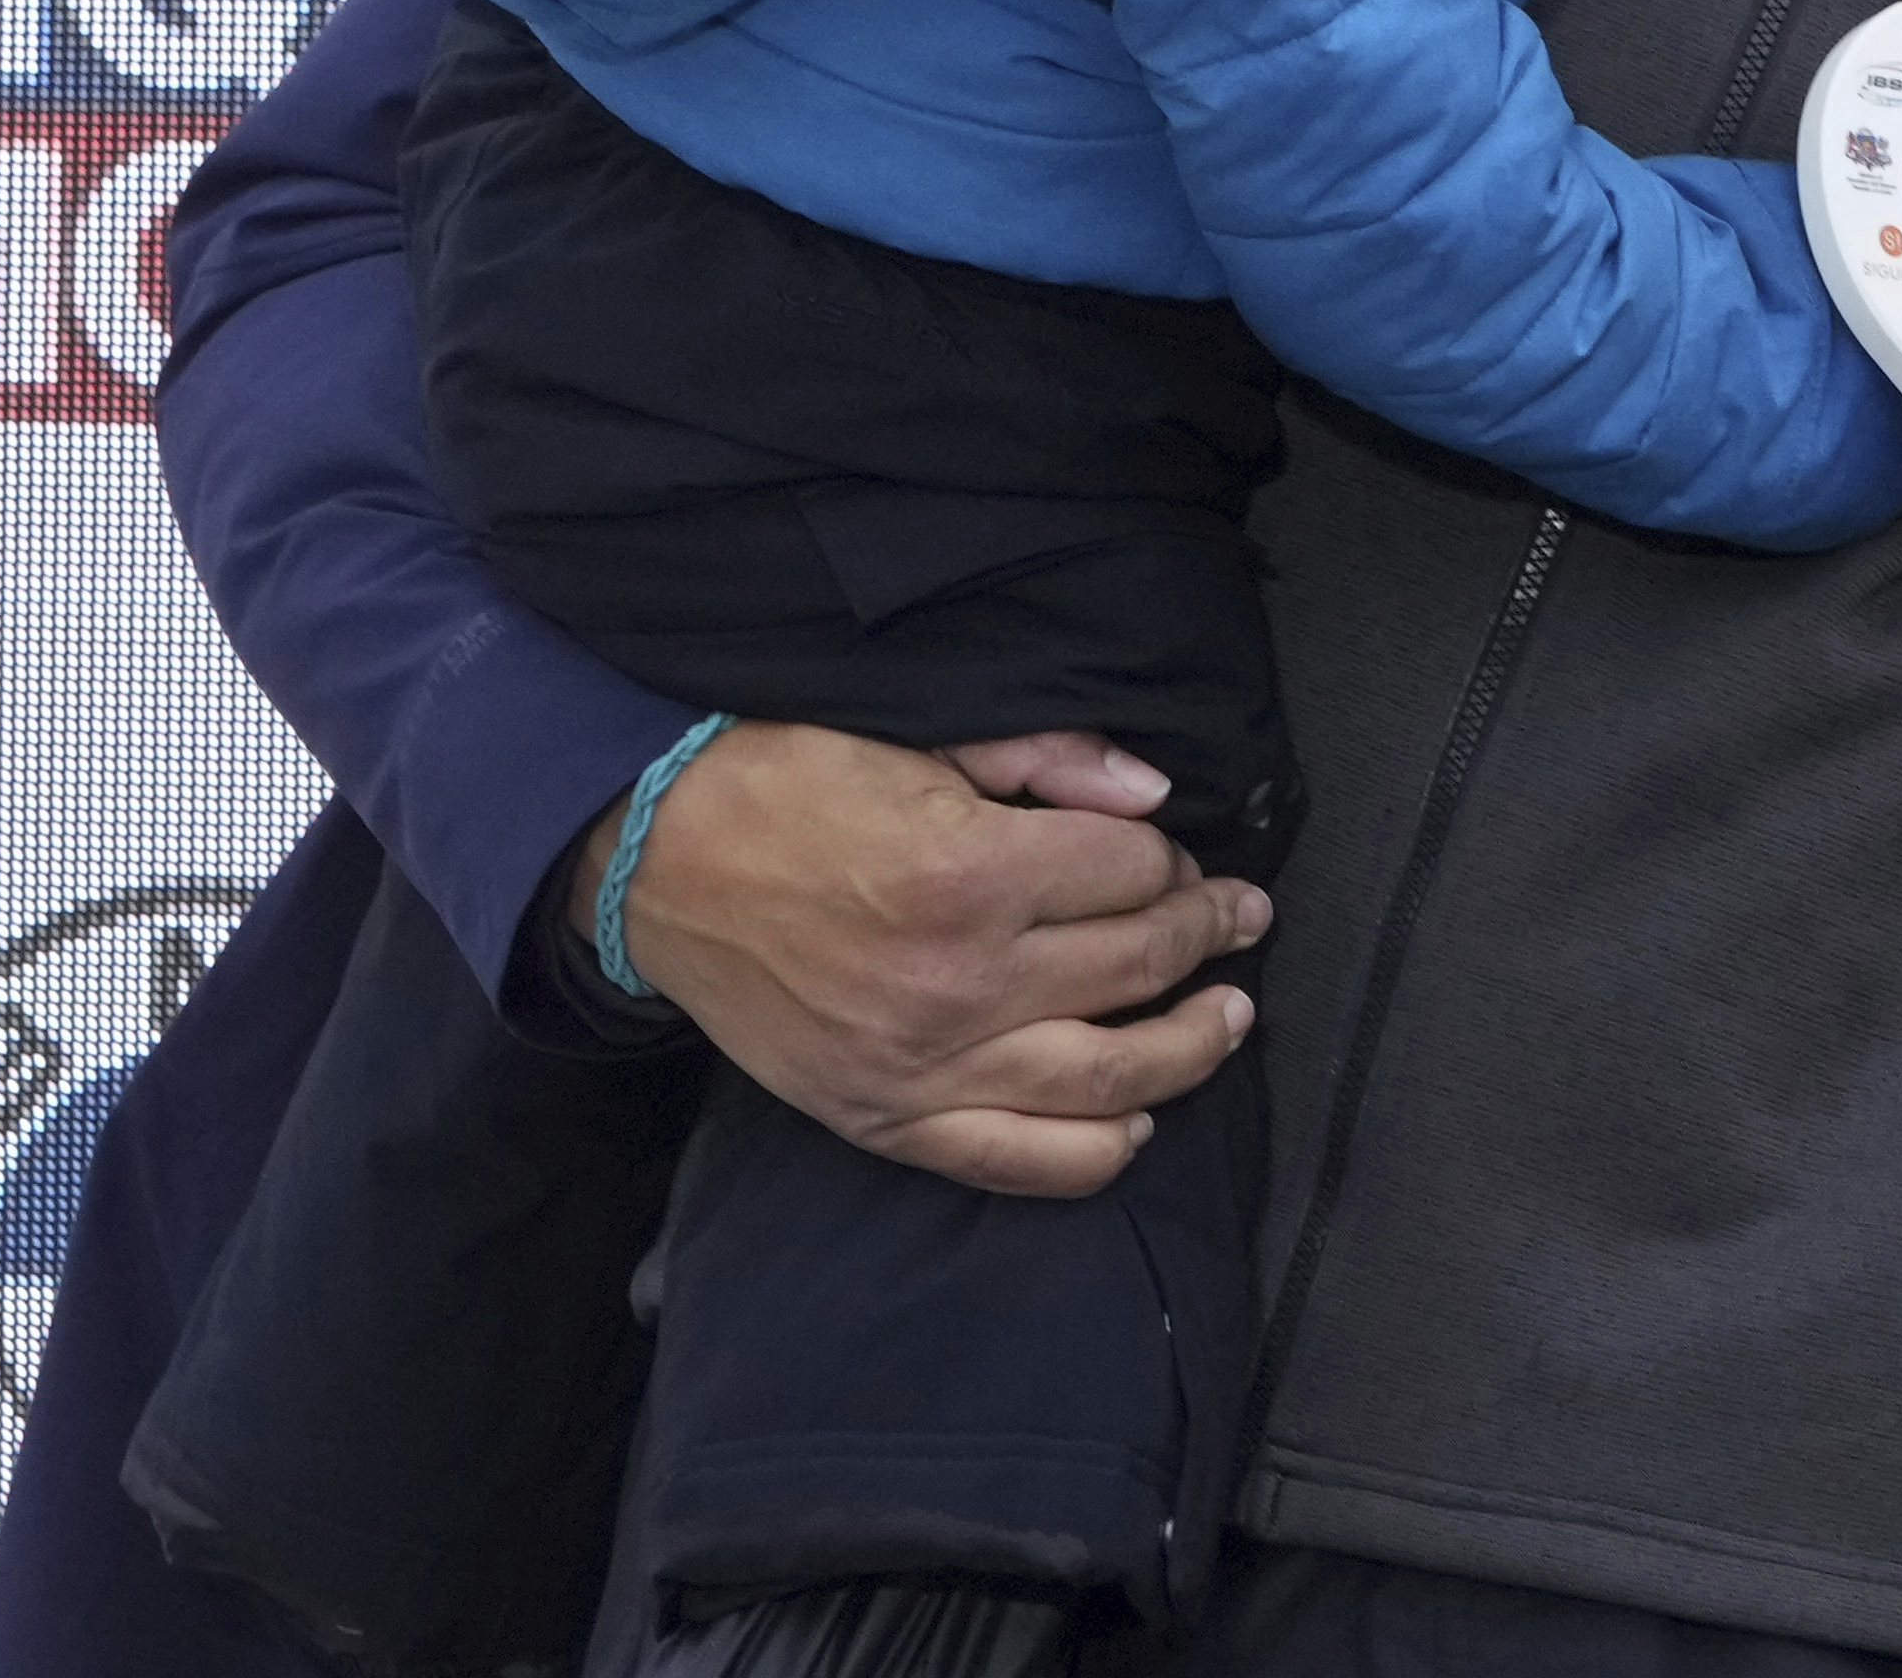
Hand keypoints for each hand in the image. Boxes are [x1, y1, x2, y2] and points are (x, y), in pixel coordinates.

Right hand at [578, 723, 1268, 1196]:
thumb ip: (1051, 761)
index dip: (1176, 861)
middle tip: (1242, 917)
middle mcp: (956, 983)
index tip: (1183, 857)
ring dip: (1191, 1047)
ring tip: (1228, 1016)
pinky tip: (1138, 1116)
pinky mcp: (883, 1121)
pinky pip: (1020, 1162)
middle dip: (1209, 935)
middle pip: (1138, 967)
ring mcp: (922, 1066)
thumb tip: (1156, 794)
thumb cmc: (792, 786)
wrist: (659, 864)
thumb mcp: (926, 740)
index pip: (1136, 876)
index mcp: (969, 874)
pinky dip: (1098, 1150)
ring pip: (1108, 1079)